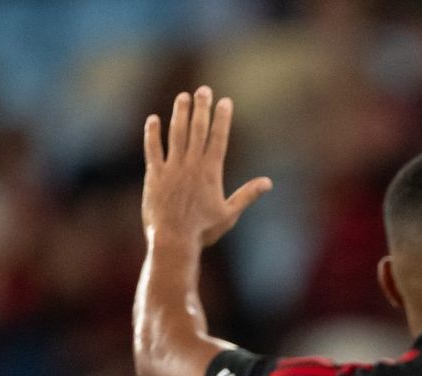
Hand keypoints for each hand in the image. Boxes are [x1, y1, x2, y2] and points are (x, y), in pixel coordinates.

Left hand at [141, 86, 270, 247]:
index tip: (225, 101)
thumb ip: (247, 195)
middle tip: (204, 90)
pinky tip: (154, 119)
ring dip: (180, 114)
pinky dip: (153, 134)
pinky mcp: (154, 175)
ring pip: (176, 134)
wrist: (173, 239)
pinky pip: (152, 149)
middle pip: (197, 130)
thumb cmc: (204, 230)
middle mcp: (191, 165)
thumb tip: (268, 183)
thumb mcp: (230, 213)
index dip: (222, 118)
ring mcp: (171, 168)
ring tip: (183, 97)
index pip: (218, 138)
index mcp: (210, 172)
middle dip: (202, 108)